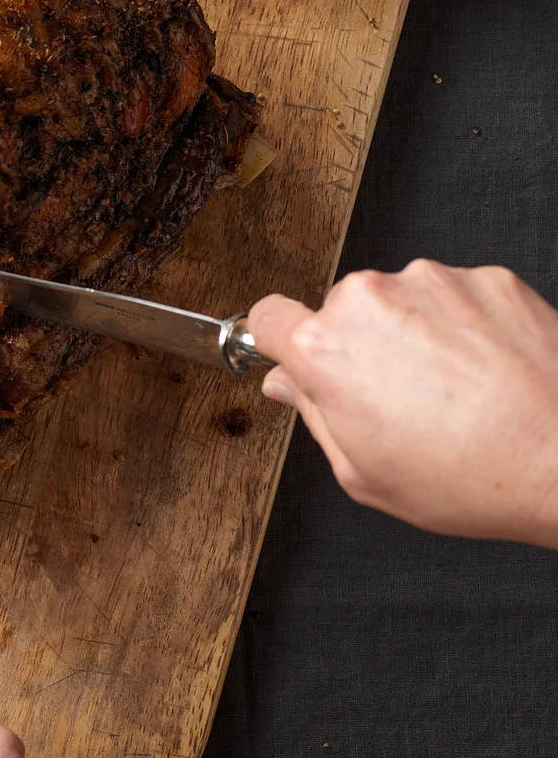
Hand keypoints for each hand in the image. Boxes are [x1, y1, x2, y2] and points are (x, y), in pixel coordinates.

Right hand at [249, 260, 557, 547]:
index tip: (293, 352)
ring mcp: (432, 282)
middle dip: (362, 347)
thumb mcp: (364, 472)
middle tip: (400, 398)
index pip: (267, 317)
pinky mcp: (488, 279)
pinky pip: (458, 296)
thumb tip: (288, 382)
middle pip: (342, 312)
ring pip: (403, 301)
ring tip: (458, 390)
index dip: (277, 339)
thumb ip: (313, 414)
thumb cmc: (474, 478)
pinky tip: (490, 373)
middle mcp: (371, 300)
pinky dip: (468, 326)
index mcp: (327, 349)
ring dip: (418, 333)